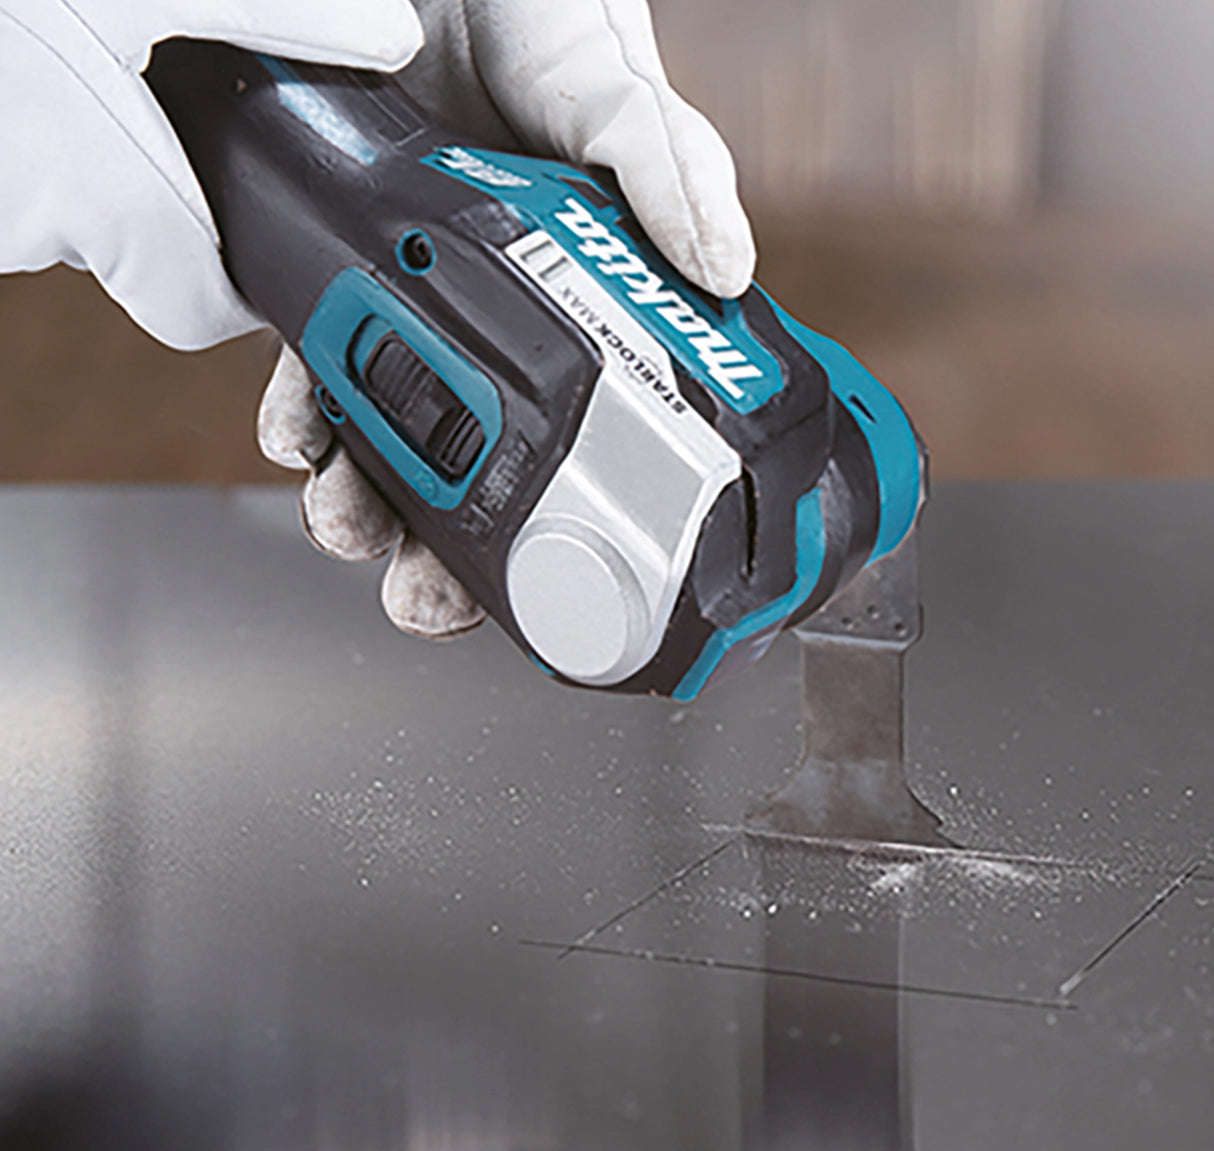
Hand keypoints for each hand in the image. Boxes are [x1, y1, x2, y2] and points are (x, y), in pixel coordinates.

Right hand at [0, 0, 422, 346]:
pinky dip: (22, 124)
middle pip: (127, 252)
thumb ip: (276, 14)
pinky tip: (23, 52)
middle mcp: (33, 221)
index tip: (244, 234)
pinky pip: (7, 167)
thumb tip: (387, 36)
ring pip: (55, 204)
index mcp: (107, 193)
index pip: (196, 314)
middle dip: (151, 191)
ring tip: (68, 49)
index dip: (230, 284)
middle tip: (152, 93)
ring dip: (79, 143)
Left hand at [260, 0, 756, 638]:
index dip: (563, 527)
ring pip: (383, 433)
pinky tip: (299, 425)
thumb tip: (725, 270)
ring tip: (348, 519)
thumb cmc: (540, 13)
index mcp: (578, 308)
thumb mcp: (617, 94)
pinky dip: (300, 409)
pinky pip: (307, 360)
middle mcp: (492, 320)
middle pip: (472, 462)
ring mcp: (406, 299)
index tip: (549, 592)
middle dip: (441, 546)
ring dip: (360, 497)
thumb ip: (669, 170)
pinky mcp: (324, 265)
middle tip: (424, 596)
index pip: (580, 441)